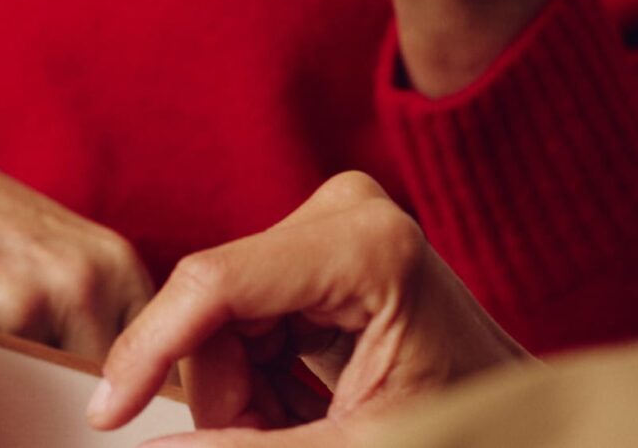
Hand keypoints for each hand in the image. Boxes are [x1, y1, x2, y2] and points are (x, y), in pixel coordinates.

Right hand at [87, 173, 527, 445]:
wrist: (530, 428)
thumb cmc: (472, 430)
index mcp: (367, 245)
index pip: (214, 286)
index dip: (148, 353)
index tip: (108, 416)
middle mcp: (346, 212)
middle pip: (216, 312)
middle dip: (227, 397)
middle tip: (281, 441)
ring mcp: (333, 226)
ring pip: (222, 324)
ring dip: (244, 396)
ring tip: (304, 430)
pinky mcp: (321, 249)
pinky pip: (244, 322)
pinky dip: (261, 382)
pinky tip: (307, 409)